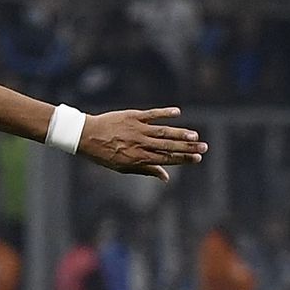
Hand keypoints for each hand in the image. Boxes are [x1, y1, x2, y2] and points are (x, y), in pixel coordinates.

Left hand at [78, 107, 207, 181]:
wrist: (85, 136)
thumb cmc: (104, 154)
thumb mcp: (123, 167)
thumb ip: (146, 170)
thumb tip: (166, 178)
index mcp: (138, 158)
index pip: (165, 159)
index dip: (183, 159)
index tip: (198, 158)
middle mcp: (139, 144)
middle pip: (168, 146)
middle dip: (187, 147)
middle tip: (204, 147)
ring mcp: (137, 129)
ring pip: (163, 132)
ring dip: (180, 133)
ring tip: (195, 135)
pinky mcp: (132, 116)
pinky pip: (151, 114)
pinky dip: (164, 113)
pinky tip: (177, 112)